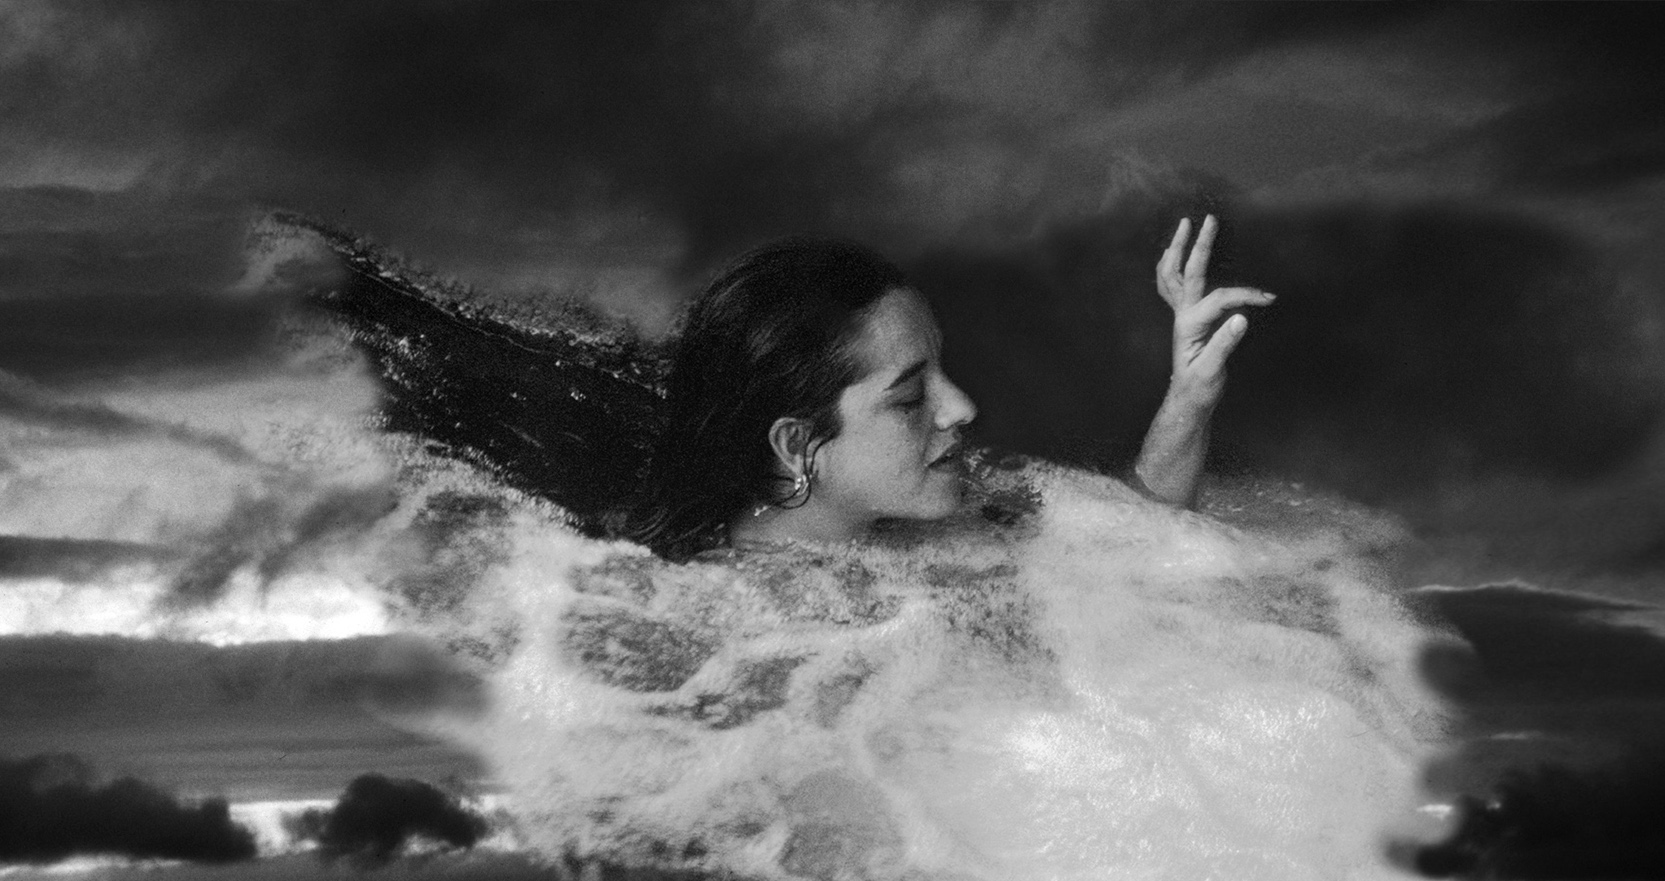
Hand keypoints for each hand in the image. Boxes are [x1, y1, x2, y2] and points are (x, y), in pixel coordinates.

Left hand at [1155, 214, 1274, 407]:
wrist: (1187, 398)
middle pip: (1188, 271)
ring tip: (1183, 226)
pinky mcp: (1183, 318)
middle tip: (1210, 219)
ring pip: (1171, 275)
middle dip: (1200, 244)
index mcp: (1191, 324)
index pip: (1220, 299)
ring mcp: (1180, 314)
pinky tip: (1172, 256)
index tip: (1269, 298)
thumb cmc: (1200, 386)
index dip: (1245, 295)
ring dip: (1176, 249)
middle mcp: (1182, 315)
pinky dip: (1170, 267)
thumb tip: (1241, 318)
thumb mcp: (1212, 370)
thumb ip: (1224, 344)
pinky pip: (1170, 286)